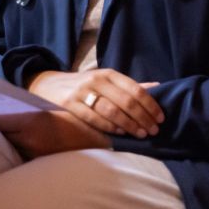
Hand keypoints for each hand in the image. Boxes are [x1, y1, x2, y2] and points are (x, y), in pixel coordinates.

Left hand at [0, 110, 110, 158]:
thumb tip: (8, 113)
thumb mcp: (51, 111)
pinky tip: (31, 150)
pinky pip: (22, 158)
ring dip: (13, 144)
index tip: (4, 119)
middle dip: (4, 133)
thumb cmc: (75, 123)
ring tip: (23, 139)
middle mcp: (29, 140)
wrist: (96, 145)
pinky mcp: (39, 166)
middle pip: (1, 136)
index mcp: (32, 121)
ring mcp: (33, 155)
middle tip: (11, 129)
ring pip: (11, 148)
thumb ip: (30, 113)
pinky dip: (23, 154)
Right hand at [28, 69, 163, 137]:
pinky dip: (110, 127)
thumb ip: (130, 86)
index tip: (160, 117)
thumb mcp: (106, 80)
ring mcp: (83, 93)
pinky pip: (94, 119)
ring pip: (112, 111)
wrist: (49, 85)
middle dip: (143, 117)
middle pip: (126, 101)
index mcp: (109, 74)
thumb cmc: (85, 85)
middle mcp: (97, 81)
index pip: (135, 89)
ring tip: (141, 134)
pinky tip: (121, 133)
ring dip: (129, 125)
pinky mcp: (71, 105)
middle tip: (153, 130)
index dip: (150, 104)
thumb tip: (157, 87)